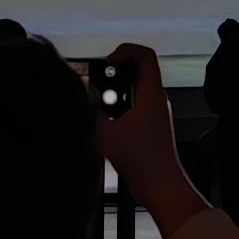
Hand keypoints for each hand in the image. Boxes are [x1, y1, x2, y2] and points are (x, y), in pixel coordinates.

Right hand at [94, 45, 200, 231]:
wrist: (159, 186)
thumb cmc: (142, 162)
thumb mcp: (107, 134)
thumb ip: (91, 110)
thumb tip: (79, 96)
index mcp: (152, 94)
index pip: (144, 55)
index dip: (124, 51)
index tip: (106, 64)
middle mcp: (155, 99)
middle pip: (136, 69)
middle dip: (113, 73)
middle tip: (97, 85)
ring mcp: (153, 112)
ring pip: (132, 88)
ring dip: (113, 92)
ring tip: (99, 106)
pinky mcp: (148, 125)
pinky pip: (132, 105)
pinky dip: (116, 107)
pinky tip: (104, 122)